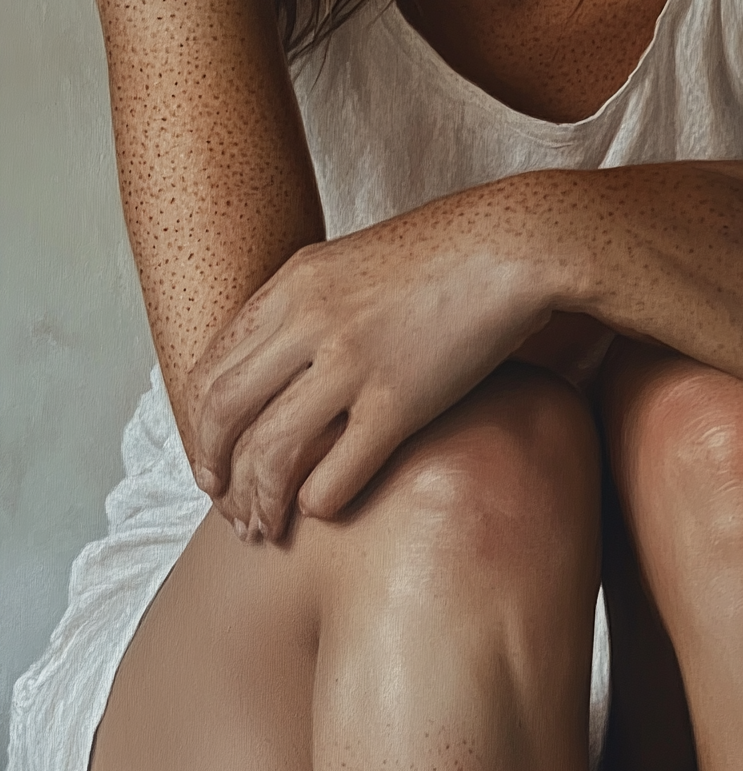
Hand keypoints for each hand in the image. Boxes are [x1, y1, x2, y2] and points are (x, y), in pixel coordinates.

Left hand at [185, 220, 549, 541]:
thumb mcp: (353, 259)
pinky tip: (322, 507)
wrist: (516, 245)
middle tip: (224, 503)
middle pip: (223, 412)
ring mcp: (353, 363)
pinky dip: (319, 500)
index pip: (211, 367)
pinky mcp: (401, 401)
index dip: (198, 426)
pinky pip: (336, 471)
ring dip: (260, 498)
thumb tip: (281, 354)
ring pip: (271, 451)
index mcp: (293, 284)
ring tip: (265, 525)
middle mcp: (310, 322)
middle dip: (215, 468)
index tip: (210, 458)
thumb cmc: (445, 251)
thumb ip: (308, 303)